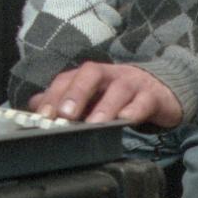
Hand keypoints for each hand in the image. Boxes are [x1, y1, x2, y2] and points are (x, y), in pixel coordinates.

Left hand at [29, 63, 181, 127]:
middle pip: (91, 73)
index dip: (55, 94)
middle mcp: (110, 75)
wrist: (162, 91)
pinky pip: (144, 101)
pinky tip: (126, 120)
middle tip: (66, 115)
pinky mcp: (154, 96)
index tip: (45, 116)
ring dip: (105, 106)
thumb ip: (64, 100)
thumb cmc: (121, 97)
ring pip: (118, 88)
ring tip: (94, 124)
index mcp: (91, 76)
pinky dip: (135, 110)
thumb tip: (36, 106)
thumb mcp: (92, 97)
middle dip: (77, 93)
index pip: (68, 78)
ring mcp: (133, 84)